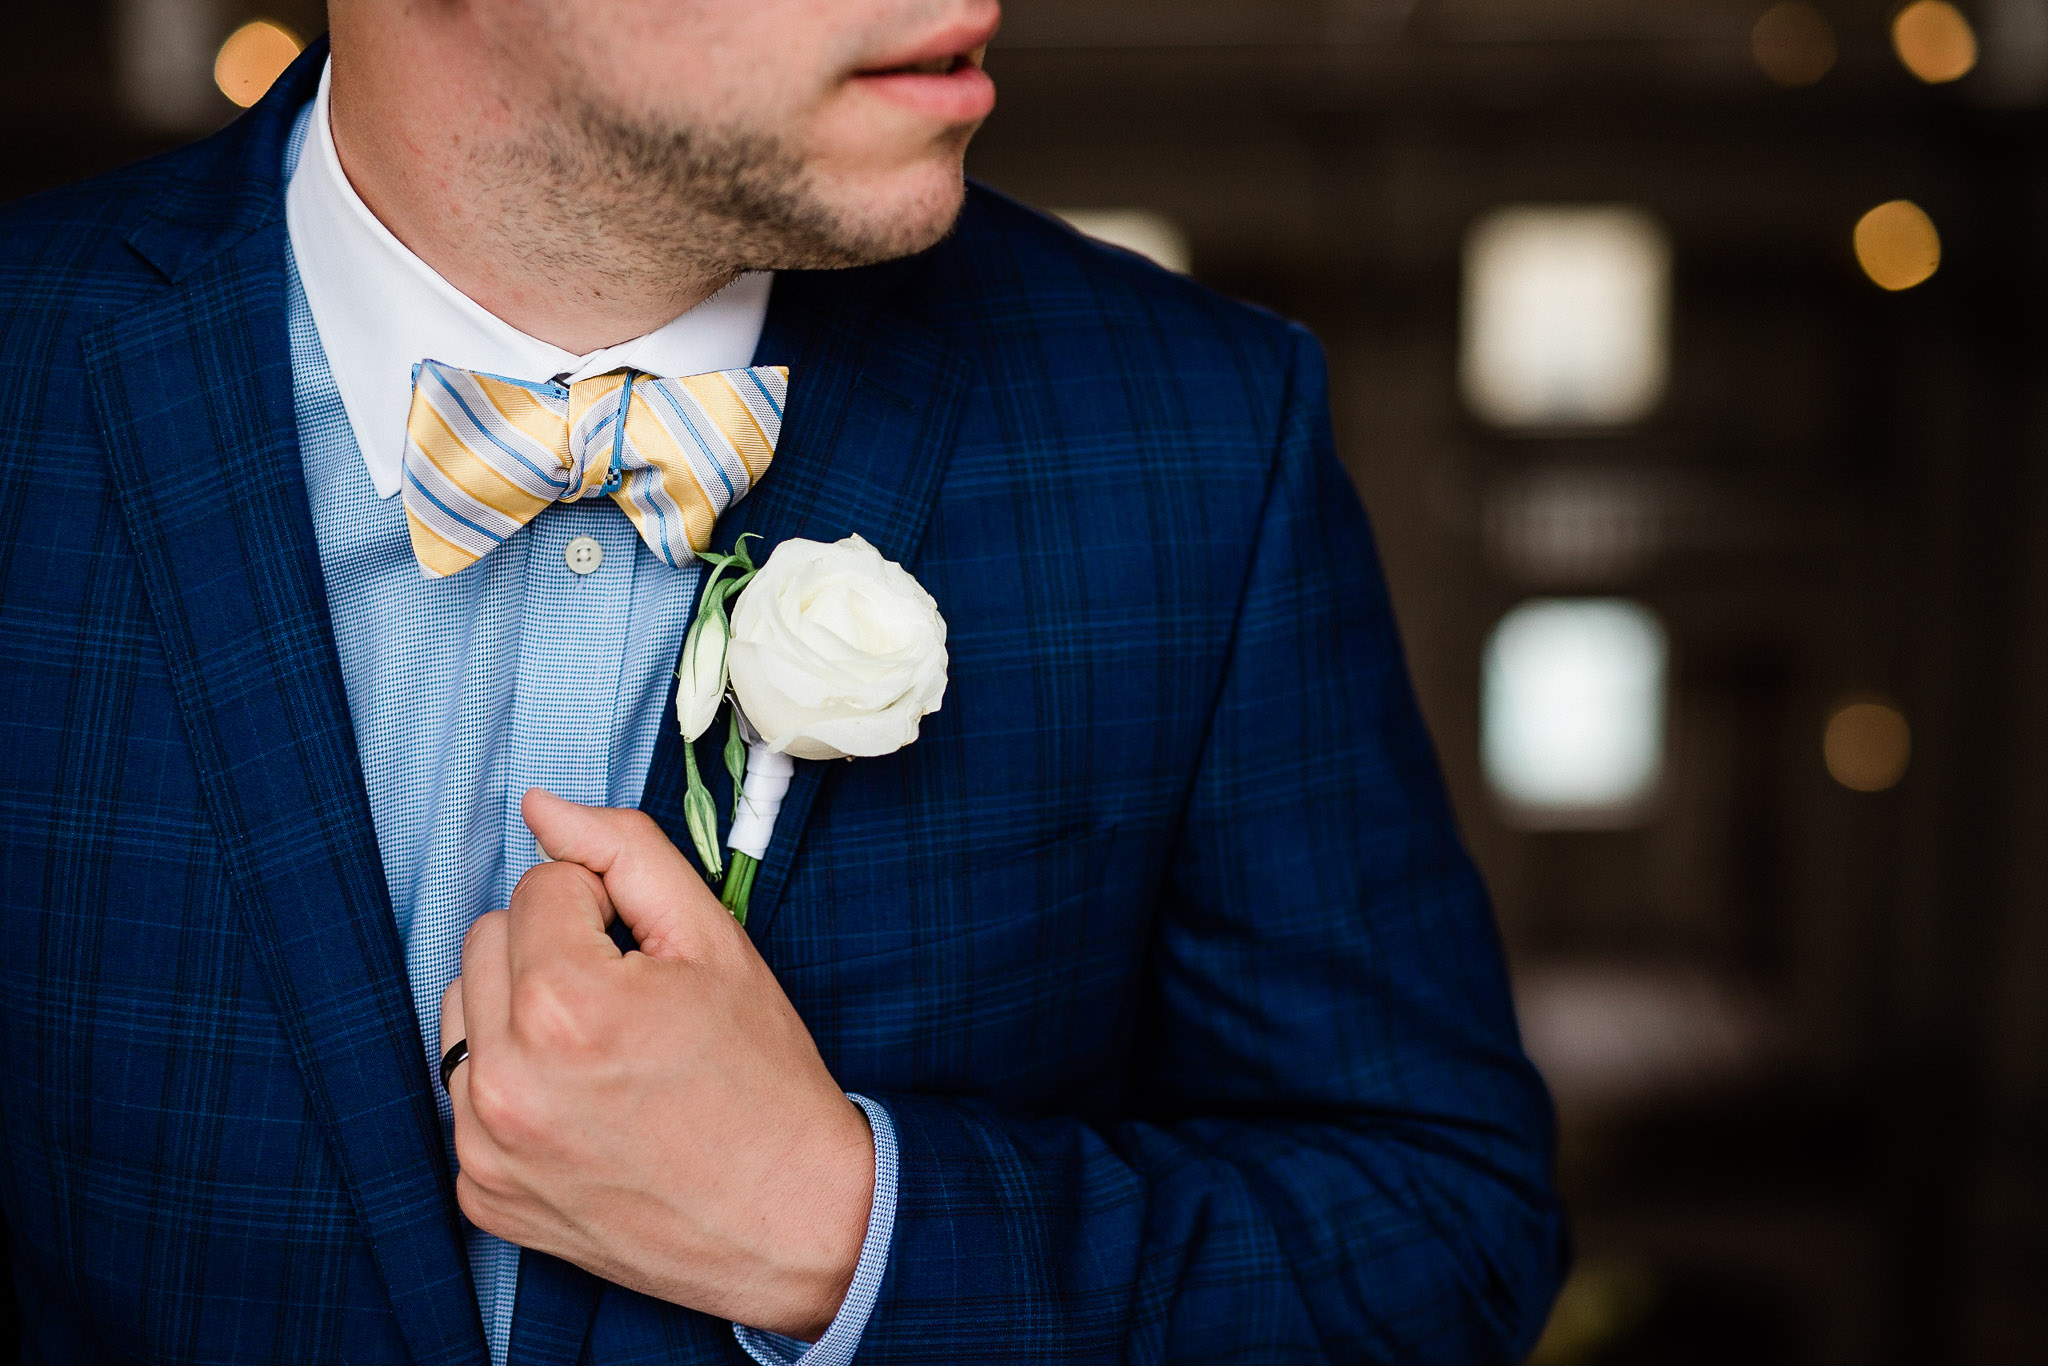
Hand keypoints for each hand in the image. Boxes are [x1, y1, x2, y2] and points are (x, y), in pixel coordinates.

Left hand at [437, 789, 874, 1339]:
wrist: (795, 1220)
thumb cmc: (763, 1080)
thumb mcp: (714, 941)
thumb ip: (625, 854)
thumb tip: (542, 807)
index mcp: (564, 1004)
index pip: (541, 886)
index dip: (605, 908)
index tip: (651, 962)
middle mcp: (504, 1080)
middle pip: (487, 939)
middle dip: (553, 950)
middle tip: (631, 1004)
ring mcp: (485, 1146)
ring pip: (462, 1012)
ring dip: (518, 1013)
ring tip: (602, 1053)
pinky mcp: (480, 1194)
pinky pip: (466, 1094)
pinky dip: (515, 1086)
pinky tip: (585, 1108)